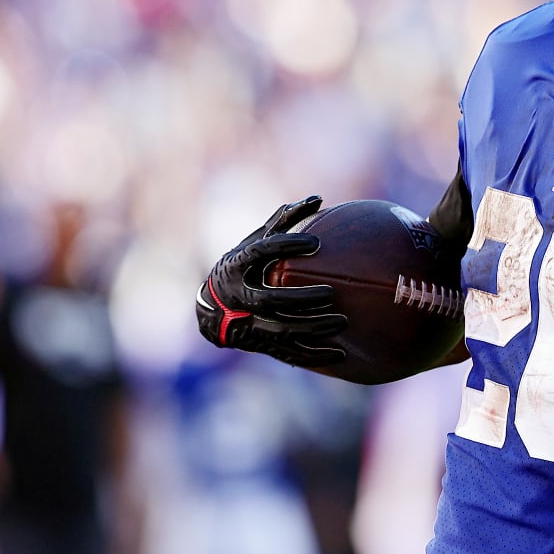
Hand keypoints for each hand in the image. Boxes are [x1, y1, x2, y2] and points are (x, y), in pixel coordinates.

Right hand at [195, 196, 347, 367]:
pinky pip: (289, 353)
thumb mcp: (253, 243)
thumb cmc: (242, 266)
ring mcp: (248, 324)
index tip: (315, 243)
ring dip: (313, 327)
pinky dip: (315, 355)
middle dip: (301, 299)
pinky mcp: (261, 344)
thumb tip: (317, 198)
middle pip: (270, 299)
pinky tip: (341, 355)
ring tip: (342, 322)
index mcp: (238, 266)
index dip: (287, 246)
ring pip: (282, 329)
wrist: (211, 310)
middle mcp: (239, 296)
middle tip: (331, 293)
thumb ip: (282, 221)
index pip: (261, 252)